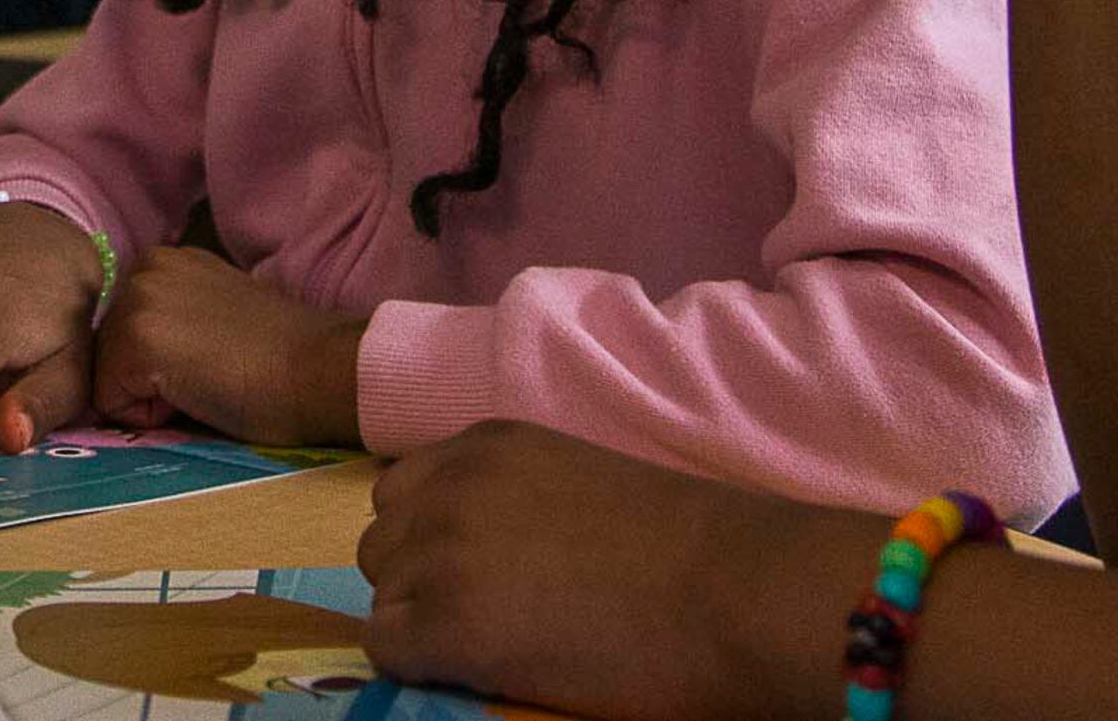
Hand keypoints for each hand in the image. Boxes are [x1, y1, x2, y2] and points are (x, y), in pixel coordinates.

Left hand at [90, 245, 359, 446]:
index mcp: (162, 261)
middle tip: (210, 375)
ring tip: (206, 383)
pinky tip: (199, 394)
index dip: (159, 369)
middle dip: (147, 381)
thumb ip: (169, 324)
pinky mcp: (138, 340)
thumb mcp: (210, 317)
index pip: (121, 335)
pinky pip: (112, 404)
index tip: (211, 361)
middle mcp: (144, 269)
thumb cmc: (281, 360)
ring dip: (149, 398)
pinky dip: (151, 417)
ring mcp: (138, 300)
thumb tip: (133, 367)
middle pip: (107, 355)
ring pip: (107, 380)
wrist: (322, 370)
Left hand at [358, 421, 873, 720]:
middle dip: (420, 584)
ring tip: (498, 646)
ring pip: (383, 598)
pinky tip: (485, 672)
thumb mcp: (577, 482)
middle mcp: (449, 486)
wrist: (735, 591)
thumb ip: (514, 500)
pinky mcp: (448, 624)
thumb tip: (485, 552)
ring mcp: (441, 553)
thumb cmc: (691, 548)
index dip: (431, 543)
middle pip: (383, 545)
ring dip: (423, 625)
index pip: (403, 494)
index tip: (479, 577)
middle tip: (492, 618)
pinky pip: (388, 650)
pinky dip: (422, 667)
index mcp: (485, 445)